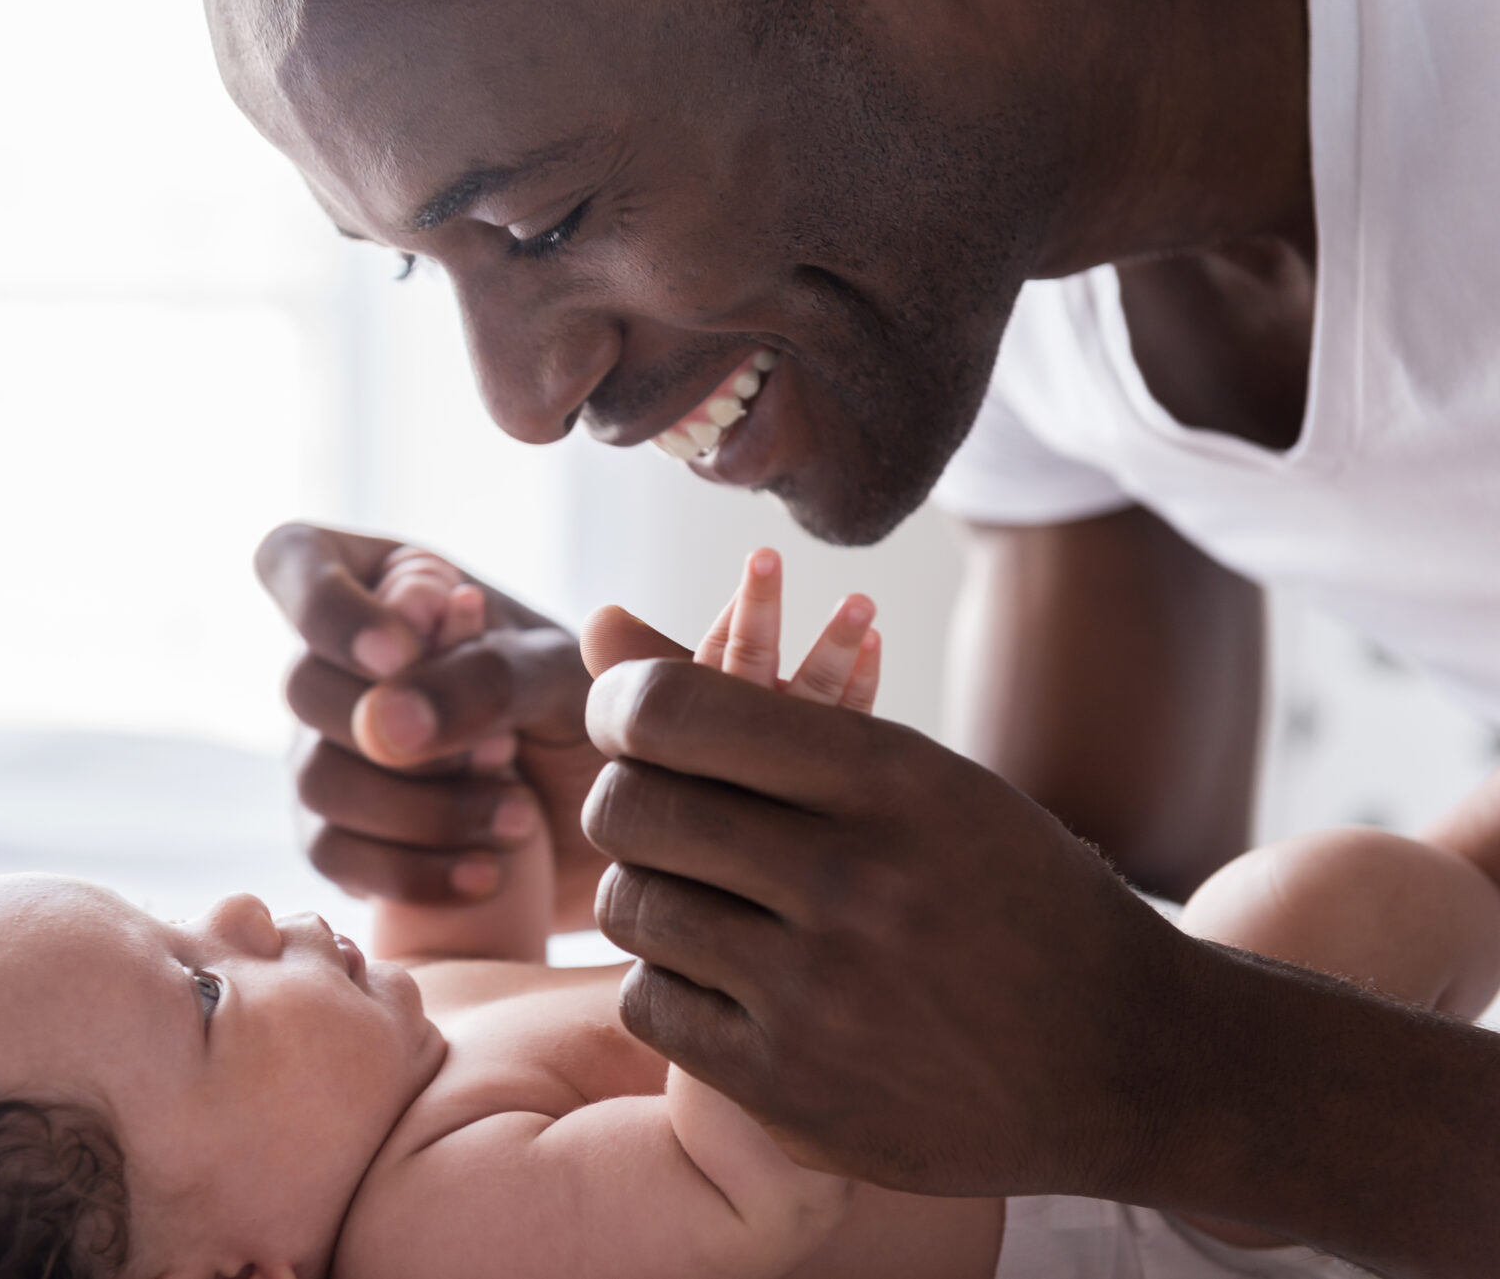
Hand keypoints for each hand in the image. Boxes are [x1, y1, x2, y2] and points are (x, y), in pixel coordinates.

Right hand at [256, 523, 609, 923]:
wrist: (621, 822)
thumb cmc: (594, 716)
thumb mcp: (562, 677)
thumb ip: (483, 676)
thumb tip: (381, 725)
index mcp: (390, 584)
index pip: (293, 557)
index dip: (327, 610)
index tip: (397, 654)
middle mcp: (343, 662)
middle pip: (302, 686)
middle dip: (404, 737)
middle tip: (504, 756)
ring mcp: (328, 750)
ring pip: (316, 781)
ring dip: (420, 812)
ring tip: (518, 820)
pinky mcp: (340, 835)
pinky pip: (331, 857)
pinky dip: (410, 871)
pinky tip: (484, 875)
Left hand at [580, 604, 1194, 1197]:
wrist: (1122, 1061)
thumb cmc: (1002, 890)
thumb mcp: (916, 774)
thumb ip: (752, 702)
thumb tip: (595, 624)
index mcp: (892, 780)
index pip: (677, 713)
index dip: (624, 708)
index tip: (631, 724)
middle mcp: (854, 881)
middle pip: (635, 808)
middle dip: (623, 800)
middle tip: (653, 813)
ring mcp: (820, 996)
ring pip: (634, 907)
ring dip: (646, 893)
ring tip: (697, 894)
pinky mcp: (791, 1091)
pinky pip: (647, 1004)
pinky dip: (666, 982)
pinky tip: (722, 975)